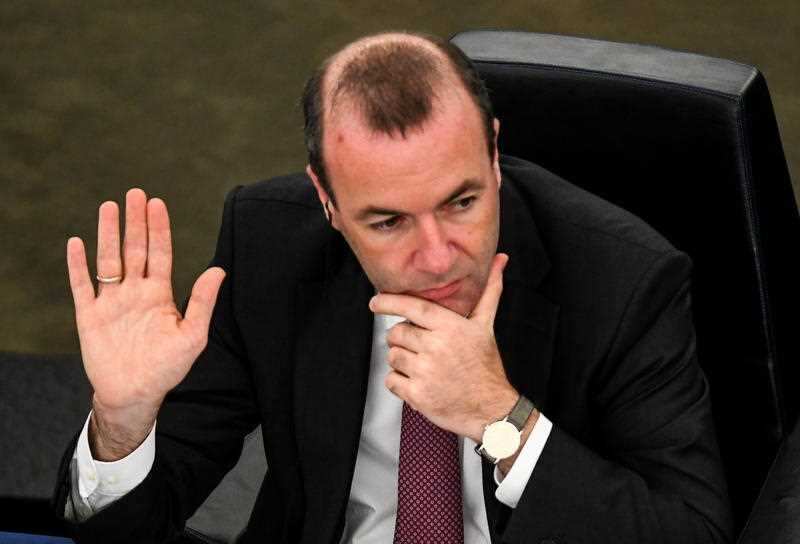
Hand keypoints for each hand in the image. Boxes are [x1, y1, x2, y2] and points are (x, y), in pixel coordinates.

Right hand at [66, 188, 224, 458]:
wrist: (135, 394)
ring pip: (108, 260)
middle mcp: (135, 293)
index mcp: (159, 294)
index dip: (158, 228)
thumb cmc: (168, 368)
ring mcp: (112, 303)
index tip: (157, 202)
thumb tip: (219, 270)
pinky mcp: (90, 317)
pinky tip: (77, 243)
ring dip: (107, 234)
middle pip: (134, 249)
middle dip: (135, 221)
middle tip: (134, 193)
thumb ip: (202, 302)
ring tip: (109, 207)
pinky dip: (78, 266)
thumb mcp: (192, 335)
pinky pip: (82, 286)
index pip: (159, 253)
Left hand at [369, 253, 517, 442]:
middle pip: (397, 333)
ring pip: (392, 356)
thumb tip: (500, 260)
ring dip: (401, 361)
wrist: (490, 409)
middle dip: (403, 339)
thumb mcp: (485, 325)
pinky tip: (418, 381)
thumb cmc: (484, 367)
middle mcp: (436, 347)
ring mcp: (425, 372)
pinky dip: (399, 382)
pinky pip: (391, 380)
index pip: (412, 307)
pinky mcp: (417, 395)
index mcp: (451, 327)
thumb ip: (489, 291)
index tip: (375, 302)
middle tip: (421, 347)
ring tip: (423, 366)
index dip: (389, 302)